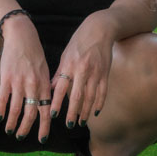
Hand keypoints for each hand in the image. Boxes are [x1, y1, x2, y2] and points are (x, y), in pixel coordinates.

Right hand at [0, 17, 51, 142]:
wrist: (22, 36)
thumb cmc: (34, 53)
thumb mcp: (45, 69)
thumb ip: (45, 86)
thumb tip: (46, 103)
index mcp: (44, 85)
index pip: (46, 111)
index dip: (44, 126)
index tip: (42, 138)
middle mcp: (33, 86)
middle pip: (31, 113)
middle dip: (26, 128)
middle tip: (21, 137)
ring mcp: (19, 82)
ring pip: (16, 109)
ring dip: (13, 122)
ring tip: (10, 130)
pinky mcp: (6, 78)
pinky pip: (3, 98)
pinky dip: (1, 110)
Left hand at [51, 13, 113, 127]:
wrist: (100, 30)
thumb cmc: (79, 42)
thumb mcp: (65, 55)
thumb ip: (60, 72)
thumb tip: (51, 88)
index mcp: (69, 65)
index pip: (60, 87)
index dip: (56, 102)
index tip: (51, 115)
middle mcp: (82, 70)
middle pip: (76, 96)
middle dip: (72, 112)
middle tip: (68, 125)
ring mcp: (95, 73)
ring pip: (90, 97)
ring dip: (85, 111)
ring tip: (80, 122)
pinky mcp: (105, 74)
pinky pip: (102, 92)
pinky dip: (99, 104)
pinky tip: (95, 113)